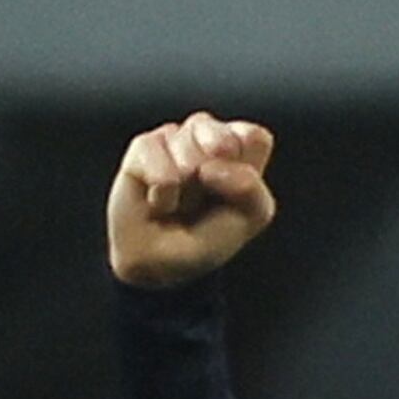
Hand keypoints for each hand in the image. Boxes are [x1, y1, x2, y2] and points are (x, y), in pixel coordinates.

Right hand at [108, 112, 276, 288]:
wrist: (159, 262)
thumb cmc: (205, 239)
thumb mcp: (246, 221)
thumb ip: (251, 191)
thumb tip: (211, 167)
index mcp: (239, 153)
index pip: (254, 137)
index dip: (245, 164)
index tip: (235, 190)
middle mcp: (207, 140)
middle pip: (220, 135)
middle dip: (215, 174)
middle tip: (205, 193)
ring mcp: (175, 140)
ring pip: (188, 144)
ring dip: (188, 188)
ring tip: (180, 204)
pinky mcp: (144, 147)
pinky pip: (157, 161)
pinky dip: (162, 193)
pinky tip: (159, 203)